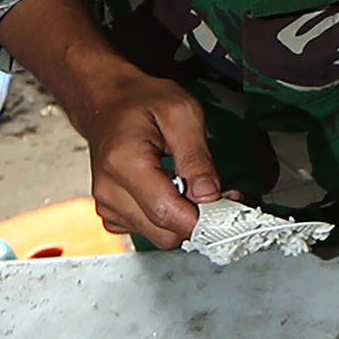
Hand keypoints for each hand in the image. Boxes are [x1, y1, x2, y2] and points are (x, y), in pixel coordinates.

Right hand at [74, 72, 222, 247]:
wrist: (108, 103)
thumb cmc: (143, 102)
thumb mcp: (183, 114)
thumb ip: (197, 157)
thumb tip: (209, 194)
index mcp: (124, 163)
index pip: (166, 212)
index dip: (204, 217)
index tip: (231, 204)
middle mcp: (110, 191)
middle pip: (164, 233)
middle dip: (200, 219)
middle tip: (223, 195)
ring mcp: (108, 205)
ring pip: (159, 236)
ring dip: (187, 220)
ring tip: (201, 190)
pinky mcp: (113, 213)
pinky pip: (149, 230)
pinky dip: (171, 219)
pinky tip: (181, 196)